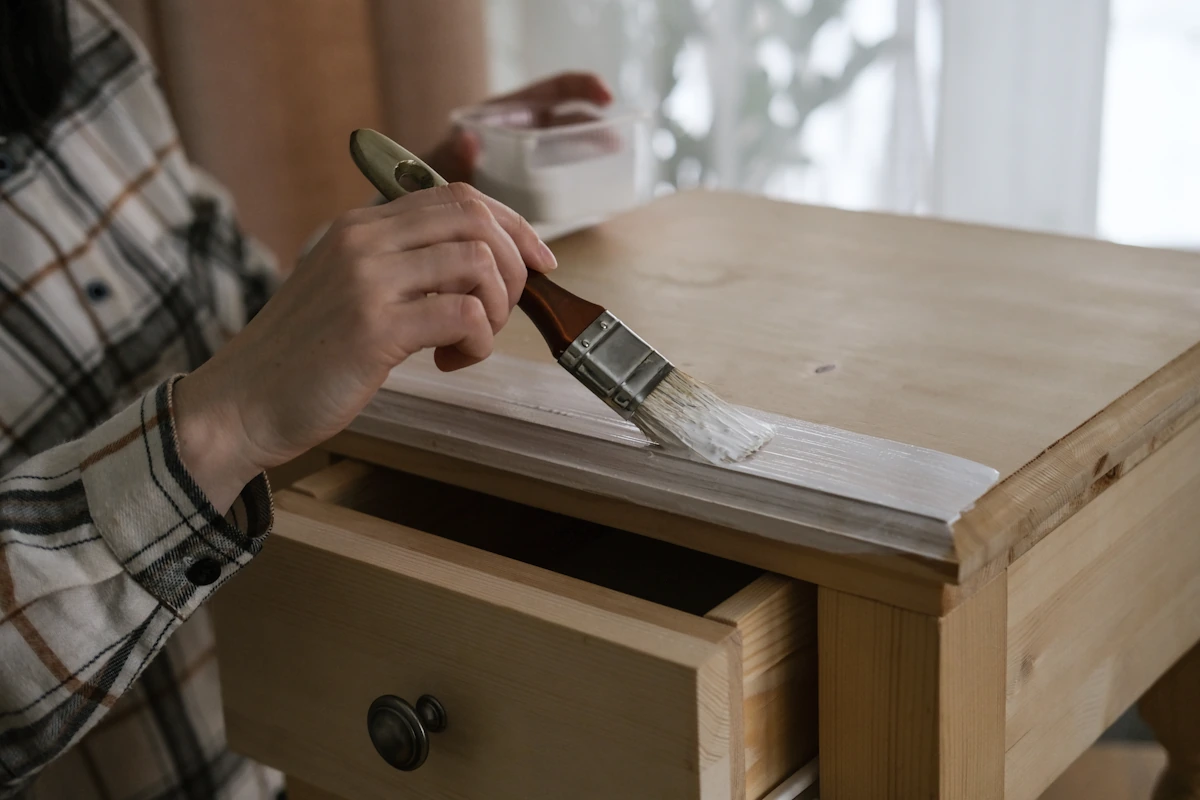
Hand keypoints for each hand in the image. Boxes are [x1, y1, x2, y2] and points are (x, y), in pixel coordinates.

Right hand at [173, 184, 555, 511]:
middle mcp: (364, 240)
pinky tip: (449, 364)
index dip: (512, 225)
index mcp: (361, 226)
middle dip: (515, 267)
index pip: (458, 197)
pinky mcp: (374, 328)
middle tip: (500, 314)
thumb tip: (481, 266)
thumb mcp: (349, 290)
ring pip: (479, 264)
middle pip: (476, 219)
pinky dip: (477, 343)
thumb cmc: (303, 357)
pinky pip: (464, 315)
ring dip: (495, 309)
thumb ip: (403, 267)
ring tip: (467, 343)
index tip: (539, 262)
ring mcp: (367, 281)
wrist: (241, 404)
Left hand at [425, 71, 613, 183]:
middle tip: (616, 139)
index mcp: (514, 112)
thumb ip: (455, 150)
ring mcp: (536, 155)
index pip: (555, 89)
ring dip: (594, 149)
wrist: (434, 197)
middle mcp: (529, 129)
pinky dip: (580, 181)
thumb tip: (467, 141)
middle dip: (596, 124)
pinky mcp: (538, 182)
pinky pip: (564, 175)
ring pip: (572, 146)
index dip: (583, 87)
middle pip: (571, 118)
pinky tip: (592, 193)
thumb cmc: (440, 167)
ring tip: (613, 159)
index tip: (605, 96)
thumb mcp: (446, 156)